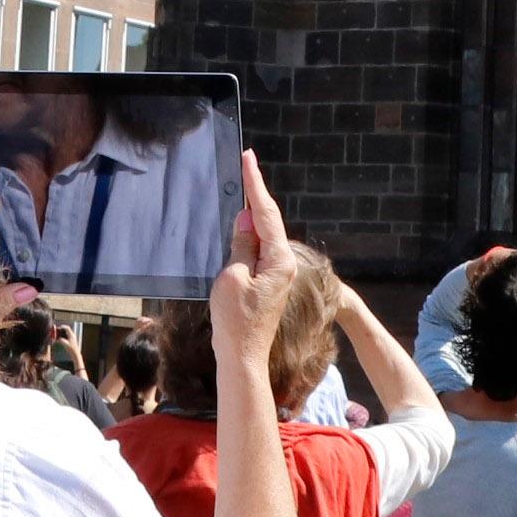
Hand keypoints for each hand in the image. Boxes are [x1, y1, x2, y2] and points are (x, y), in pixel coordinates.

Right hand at [207, 154, 294, 376]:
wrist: (242, 358)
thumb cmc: (236, 322)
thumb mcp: (232, 277)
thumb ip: (242, 245)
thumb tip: (247, 220)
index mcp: (280, 260)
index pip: (266, 213)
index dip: (255, 184)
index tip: (248, 159)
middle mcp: (283, 264)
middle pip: (268, 219)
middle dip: (255, 193)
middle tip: (244, 163)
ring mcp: (276, 274)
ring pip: (262, 234)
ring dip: (250, 213)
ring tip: (240, 185)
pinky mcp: (267, 282)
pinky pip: (257, 249)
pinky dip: (247, 234)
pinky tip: (238, 224)